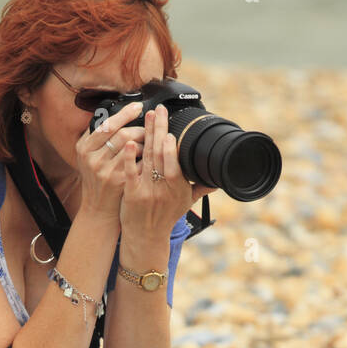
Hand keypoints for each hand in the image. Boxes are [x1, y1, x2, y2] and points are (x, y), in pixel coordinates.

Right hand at [73, 99, 146, 223]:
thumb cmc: (97, 179)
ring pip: (133, 147)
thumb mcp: (88, 157)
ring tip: (150, 142)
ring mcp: (105, 171)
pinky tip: (151, 156)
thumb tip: (115, 115)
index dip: (125, 114)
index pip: (107, 125)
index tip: (138, 106)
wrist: (97, 208)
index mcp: (84, 147)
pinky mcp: (118, 181)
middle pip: (123, 134)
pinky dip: (147, 156)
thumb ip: (96, 138)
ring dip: (146, 142)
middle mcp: (92, 158)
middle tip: (149, 128)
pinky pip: (138, 162)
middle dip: (140, 129)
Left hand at [120, 104, 215, 243]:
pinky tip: (129, 142)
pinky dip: (130, 157)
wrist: (146, 238)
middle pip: (161, 155)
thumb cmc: (166, 219)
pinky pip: (130, 172)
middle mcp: (163, 189)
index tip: (171, 130)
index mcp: (178, 189)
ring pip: (146, 159)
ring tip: (147, 116)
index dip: (172, 148)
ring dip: (147, 135)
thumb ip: (200, 188)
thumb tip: (217, 179)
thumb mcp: (186, 204)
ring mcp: (146, 191)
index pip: (175, 165)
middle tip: (158, 110)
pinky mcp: (131, 193)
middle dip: (159, 130)